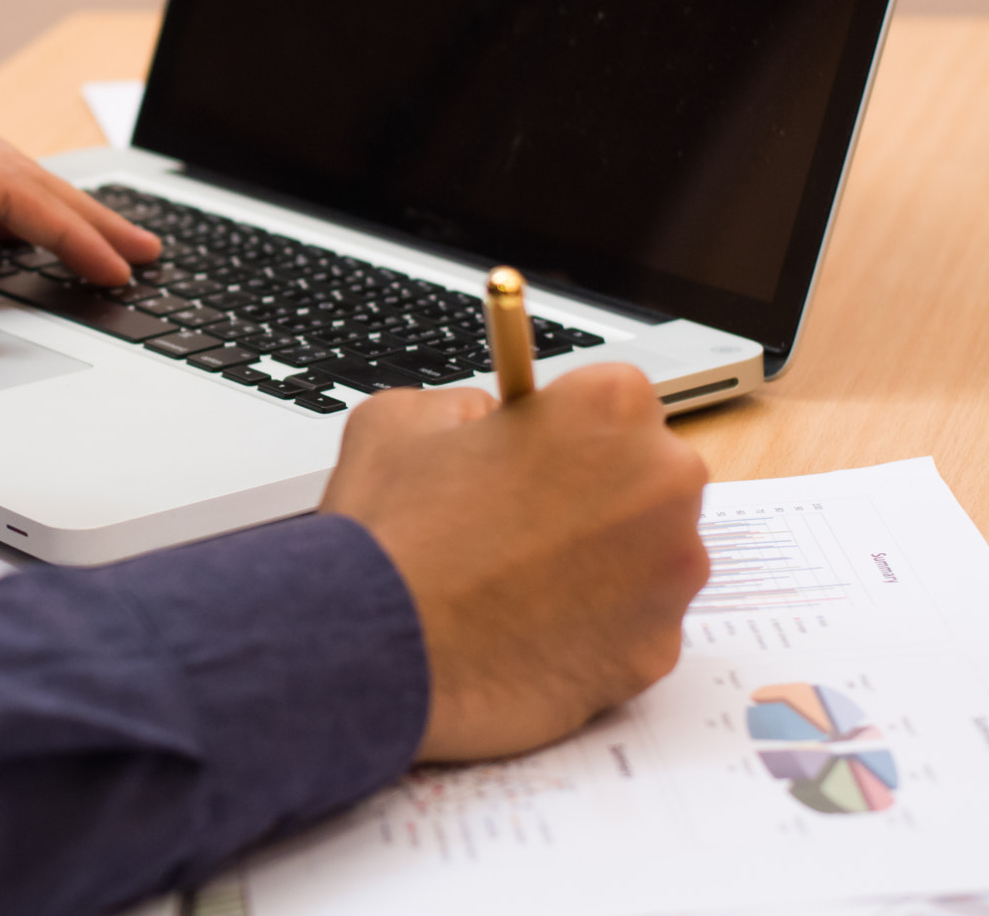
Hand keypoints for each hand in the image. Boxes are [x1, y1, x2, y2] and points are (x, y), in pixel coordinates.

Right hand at [319, 365, 709, 761]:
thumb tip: (491, 426)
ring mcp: (672, 572)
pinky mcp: (661, 648)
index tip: (529, 455)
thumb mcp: (402, 419)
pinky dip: (594, 627)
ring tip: (516, 583)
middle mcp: (663, 482)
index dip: (564, 428)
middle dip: (595, 491)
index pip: (616, 399)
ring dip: (600, 560)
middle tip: (519, 520)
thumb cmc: (393, 534)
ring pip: (649, 553)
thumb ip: (469, 408)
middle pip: (646, 472)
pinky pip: (635, 624)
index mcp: (608, 409)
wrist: (380, 652)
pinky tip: (529, 629)